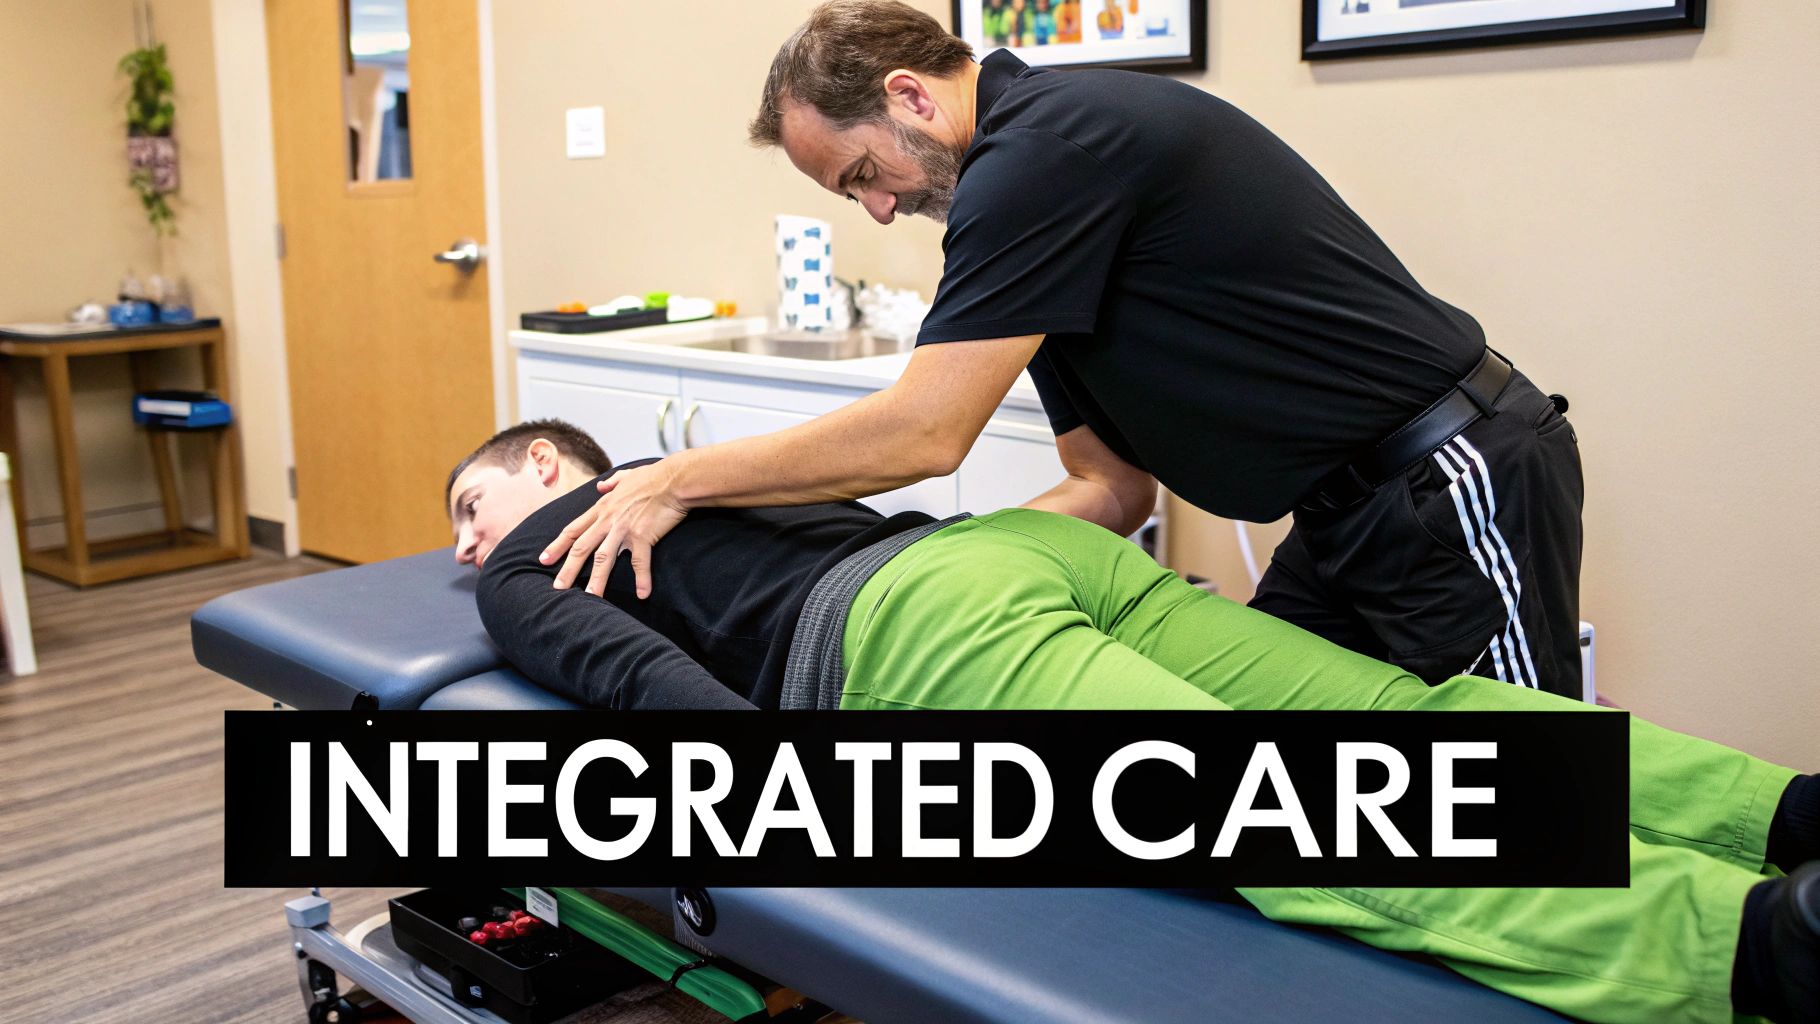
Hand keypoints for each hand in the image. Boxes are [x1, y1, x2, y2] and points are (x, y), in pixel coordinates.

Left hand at [540, 463, 688, 597]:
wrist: (674, 479)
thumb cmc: (653, 476)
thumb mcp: (626, 475)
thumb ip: (612, 482)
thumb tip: (601, 486)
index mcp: (602, 508)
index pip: (573, 529)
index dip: (557, 545)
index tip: (543, 559)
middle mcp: (608, 520)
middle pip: (582, 548)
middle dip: (567, 569)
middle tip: (557, 588)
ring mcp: (624, 529)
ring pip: (604, 559)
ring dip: (596, 581)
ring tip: (589, 599)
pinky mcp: (643, 536)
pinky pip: (640, 562)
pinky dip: (642, 579)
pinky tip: (643, 595)